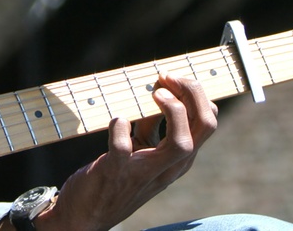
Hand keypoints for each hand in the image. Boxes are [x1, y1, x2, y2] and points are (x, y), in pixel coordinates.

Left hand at [38, 73, 217, 230]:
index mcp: (178, 159)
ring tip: (154, 93)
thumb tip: (157, 90)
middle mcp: (169, 167)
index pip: (207, 123)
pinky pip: (122, 147)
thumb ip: (151, 124)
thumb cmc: (115, 176)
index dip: (195, 94)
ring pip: (182, 144)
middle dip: (192, 95)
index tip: (171, 78)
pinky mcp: (116, 173)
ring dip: (172, 111)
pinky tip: (116, 119)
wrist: (85, 215)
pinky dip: (119, 127)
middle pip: (204, 128)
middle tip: (168, 78)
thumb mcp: (141, 149)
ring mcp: (145, 172)